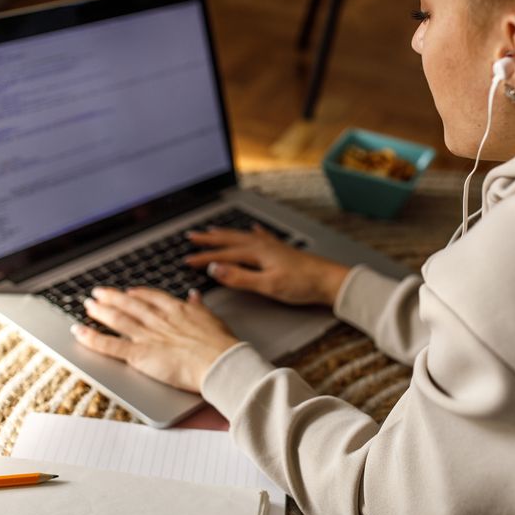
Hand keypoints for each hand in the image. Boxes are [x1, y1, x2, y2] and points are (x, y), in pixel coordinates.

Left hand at [71, 286, 239, 392]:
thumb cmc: (221, 345)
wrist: (219, 362)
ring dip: (100, 311)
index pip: (151, 298)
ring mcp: (147, 335)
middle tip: (98, 293)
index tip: (128, 293)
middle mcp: (158, 319)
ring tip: (88, 305)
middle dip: (112, 298)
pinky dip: (92, 338)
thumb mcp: (212, 318)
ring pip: (117, 320)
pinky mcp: (139, 354)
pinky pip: (110, 345)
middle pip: (129, 306)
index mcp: (177, 309)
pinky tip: (79, 331)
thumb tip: (195, 296)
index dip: (137, 295)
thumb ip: (200, 307)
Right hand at [183, 224, 351, 306]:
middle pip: (230, 239)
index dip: (203, 257)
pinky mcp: (282, 250)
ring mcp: (272, 246)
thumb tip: (215, 269)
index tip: (186, 259)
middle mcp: (262, 245)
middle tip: (191, 236)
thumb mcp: (267, 285)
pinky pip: (262, 236)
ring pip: (243, 236)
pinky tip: (253, 228)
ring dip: (226, 234)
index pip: (223, 254)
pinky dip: (253, 232)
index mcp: (256, 253)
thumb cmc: (301, 284)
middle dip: (209, 239)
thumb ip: (240, 277)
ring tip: (213, 230)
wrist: (329, 280)